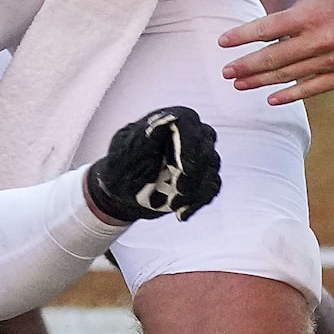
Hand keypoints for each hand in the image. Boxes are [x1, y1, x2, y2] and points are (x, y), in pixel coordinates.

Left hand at [84, 105, 220, 222]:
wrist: (123, 192)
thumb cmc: (122, 166)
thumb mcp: (126, 152)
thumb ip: (145, 137)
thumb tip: (166, 120)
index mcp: (173, 119)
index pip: (189, 126)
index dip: (188, 147)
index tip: (182, 168)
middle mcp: (192, 133)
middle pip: (205, 149)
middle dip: (193, 174)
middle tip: (178, 192)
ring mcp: (201, 156)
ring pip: (210, 170)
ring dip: (193, 191)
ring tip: (172, 204)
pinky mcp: (204, 177)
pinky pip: (211, 188)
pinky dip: (197, 202)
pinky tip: (181, 213)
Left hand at [219, 0, 333, 104]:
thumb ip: (289, 21)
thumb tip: (261, 40)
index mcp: (310, 15)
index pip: (266, 28)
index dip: (242, 36)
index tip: (222, 42)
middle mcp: (320, 39)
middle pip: (273, 57)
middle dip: (246, 65)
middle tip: (226, 71)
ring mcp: (333, 60)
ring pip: (288, 75)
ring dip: (260, 81)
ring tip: (239, 84)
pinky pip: (312, 88)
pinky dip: (290, 95)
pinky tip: (271, 98)